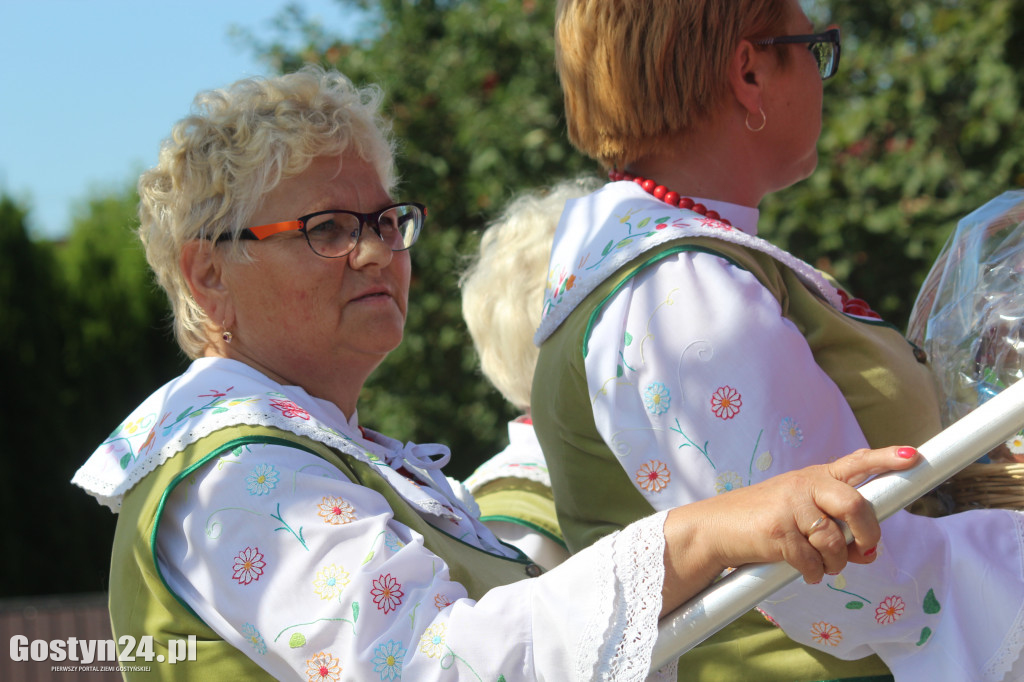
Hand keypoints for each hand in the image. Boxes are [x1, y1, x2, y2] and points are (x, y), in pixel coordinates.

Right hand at [660, 445, 919, 615]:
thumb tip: (870, 553)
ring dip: (835, 564)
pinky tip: (802, 570)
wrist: (714, 529)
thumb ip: (836, 526)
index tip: (912, 456)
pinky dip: (812, 572)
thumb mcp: (799, 512)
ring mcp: (790, 508)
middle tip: (865, 549)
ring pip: (835, 543)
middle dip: (868, 534)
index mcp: (814, 477)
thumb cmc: (762, 521)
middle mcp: (804, 486)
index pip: (855, 463)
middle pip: (855, 505)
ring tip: (822, 565)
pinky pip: (812, 562)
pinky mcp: (777, 532)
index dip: (886, 459)